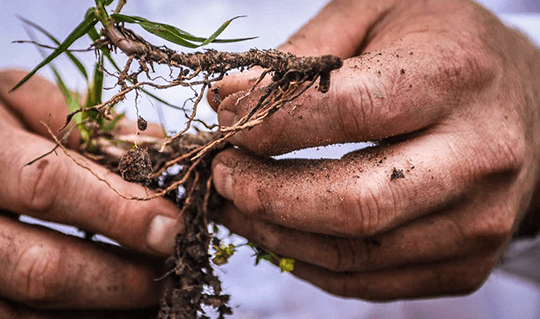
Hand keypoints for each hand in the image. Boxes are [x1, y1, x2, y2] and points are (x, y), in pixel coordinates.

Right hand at [0, 70, 180, 315]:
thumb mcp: (15, 98)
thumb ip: (79, 119)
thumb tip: (154, 145)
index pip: (49, 186)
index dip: (119, 211)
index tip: (173, 226)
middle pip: (41, 268)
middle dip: (121, 277)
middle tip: (172, 269)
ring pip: (30, 313)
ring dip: (108, 310)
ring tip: (157, 296)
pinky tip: (121, 310)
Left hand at [209, 0, 539, 299]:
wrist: (524, 108)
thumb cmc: (444, 50)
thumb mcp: (377, 14)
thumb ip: (303, 55)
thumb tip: (229, 102)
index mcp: (454, 78)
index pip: (346, 111)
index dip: (269, 125)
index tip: (225, 124)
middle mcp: (478, 157)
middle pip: (351, 203)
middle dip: (265, 195)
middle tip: (221, 176)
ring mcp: (477, 222)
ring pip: (350, 252)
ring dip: (274, 232)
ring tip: (236, 203)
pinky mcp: (464, 264)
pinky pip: (365, 279)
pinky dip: (307, 258)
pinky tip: (278, 228)